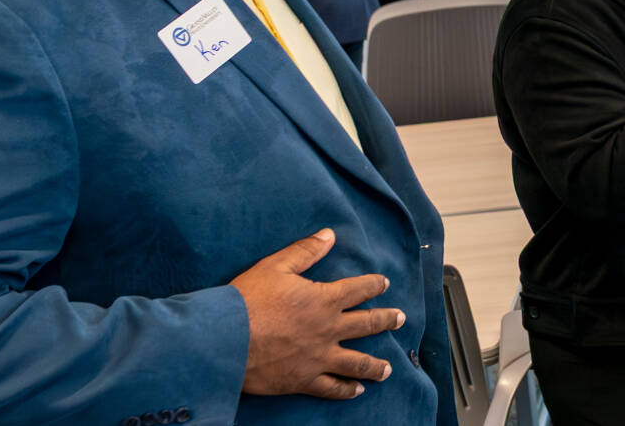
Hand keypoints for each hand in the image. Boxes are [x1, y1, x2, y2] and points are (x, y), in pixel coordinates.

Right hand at [233, 229, 404, 399]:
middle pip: (367, 325)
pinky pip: (331, 387)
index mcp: (324, 300)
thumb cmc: (247, 301)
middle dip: (387, 320)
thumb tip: (329, 235)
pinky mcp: (303, 379)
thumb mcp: (275, 266)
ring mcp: (318, 357)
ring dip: (375, 365)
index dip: (374, 285)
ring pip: (356, 362)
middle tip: (401, 319)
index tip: (384, 283)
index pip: (359, 289)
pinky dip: (346, 390)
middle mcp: (328, 329)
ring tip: (387, 369)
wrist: (224, 341)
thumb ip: (305, 251)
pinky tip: (356, 391)